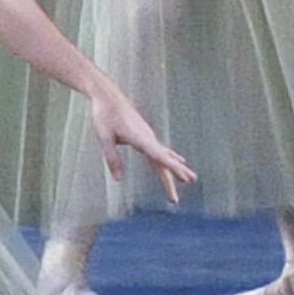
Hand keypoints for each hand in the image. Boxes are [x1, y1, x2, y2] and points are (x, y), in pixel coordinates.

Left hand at [88, 84, 196, 205]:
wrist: (108, 94)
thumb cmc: (104, 114)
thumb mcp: (104, 136)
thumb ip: (112, 158)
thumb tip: (118, 179)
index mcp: (140, 137)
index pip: (159, 155)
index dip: (173, 167)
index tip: (185, 177)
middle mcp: (148, 137)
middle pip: (163, 161)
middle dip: (172, 178)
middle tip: (175, 200)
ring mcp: (148, 136)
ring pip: (164, 156)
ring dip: (174, 169)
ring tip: (189, 180)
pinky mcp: (145, 134)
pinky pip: (160, 150)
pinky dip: (169, 158)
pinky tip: (178, 160)